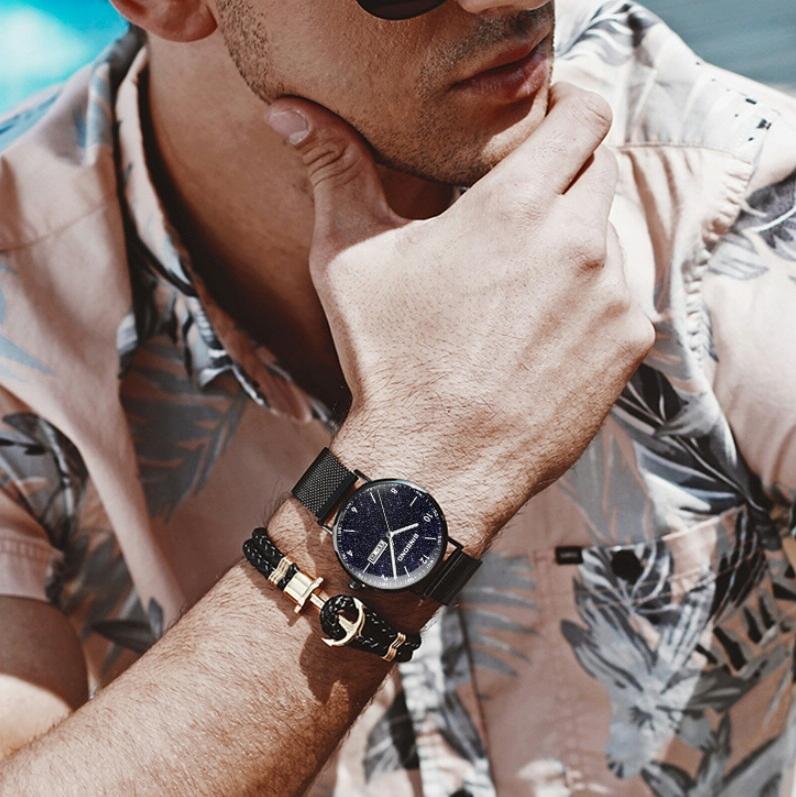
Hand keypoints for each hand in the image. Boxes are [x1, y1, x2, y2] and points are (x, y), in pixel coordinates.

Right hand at [266, 82, 653, 547]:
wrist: (433, 463)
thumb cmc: (388, 361)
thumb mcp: (349, 259)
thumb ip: (335, 171)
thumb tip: (289, 111)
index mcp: (514, 205)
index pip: (581, 113)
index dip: (566, 107)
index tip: (546, 122)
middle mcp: (576, 241)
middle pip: (599, 168)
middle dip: (565, 174)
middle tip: (519, 211)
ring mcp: (611, 295)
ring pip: (608, 235)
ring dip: (574, 242)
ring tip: (519, 287)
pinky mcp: (627, 343)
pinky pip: (619, 295)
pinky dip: (589, 299)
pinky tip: (540, 332)